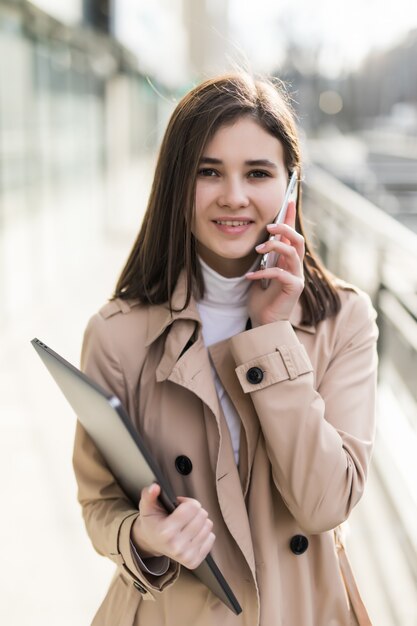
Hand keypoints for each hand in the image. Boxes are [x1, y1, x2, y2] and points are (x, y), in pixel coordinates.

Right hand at [131, 483, 215, 569]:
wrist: (152, 543)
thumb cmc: (152, 522)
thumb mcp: (147, 507)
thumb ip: (149, 495)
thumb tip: (155, 487)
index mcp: (166, 532)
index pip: (192, 507)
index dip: (187, 501)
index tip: (180, 504)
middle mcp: (177, 546)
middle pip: (202, 515)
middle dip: (195, 510)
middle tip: (184, 514)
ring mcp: (186, 556)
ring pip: (208, 525)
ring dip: (200, 521)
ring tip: (188, 523)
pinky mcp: (194, 561)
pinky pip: (211, 537)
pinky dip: (204, 532)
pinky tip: (193, 533)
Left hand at [246, 201, 304, 325]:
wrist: (263, 322)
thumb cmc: (261, 300)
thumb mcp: (259, 272)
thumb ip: (263, 258)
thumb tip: (258, 240)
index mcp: (287, 260)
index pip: (292, 235)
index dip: (291, 217)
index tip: (288, 200)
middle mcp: (295, 266)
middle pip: (298, 239)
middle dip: (285, 228)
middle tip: (268, 226)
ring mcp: (297, 277)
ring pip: (293, 252)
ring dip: (275, 246)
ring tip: (258, 249)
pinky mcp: (294, 288)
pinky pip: (281, 273)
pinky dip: (264, 272)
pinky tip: (250, 277)